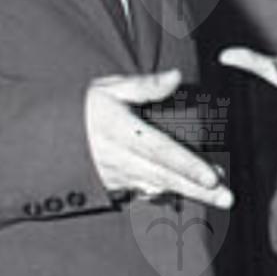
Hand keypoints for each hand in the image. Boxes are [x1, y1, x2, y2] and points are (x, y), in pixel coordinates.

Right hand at [85, 69, 232, 206]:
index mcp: (122, 132)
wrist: (49, 138)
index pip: (161, 151)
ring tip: (218, 198)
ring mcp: (119, 176)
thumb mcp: (108, 88)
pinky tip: (189, 194)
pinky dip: (169, 194)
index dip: (188, 165)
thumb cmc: (83, 108)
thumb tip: (176, 76)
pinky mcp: (116, 185)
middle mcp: (122, 159)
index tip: (212, 176)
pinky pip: (146, 192)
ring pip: (160, 188)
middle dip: (199, 190)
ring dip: (189, 194)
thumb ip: (143, 85)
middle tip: (227, 199)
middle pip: (167, 177)